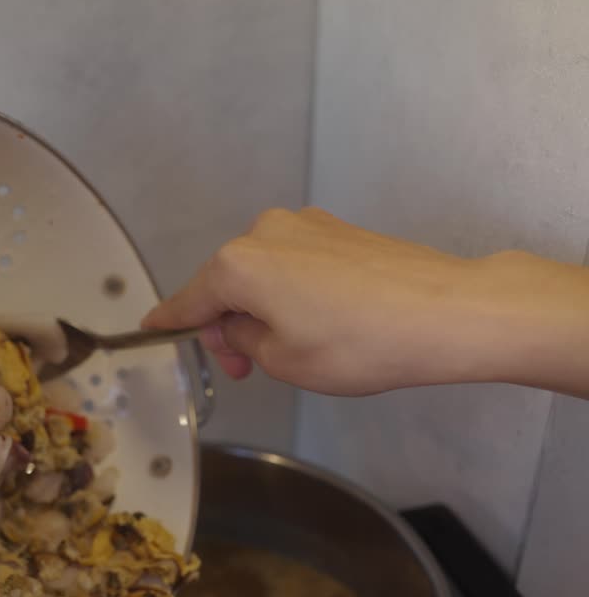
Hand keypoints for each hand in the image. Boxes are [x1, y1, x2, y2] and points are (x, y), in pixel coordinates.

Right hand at [144, 208, 506, 394]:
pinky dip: (295, 293)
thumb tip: (240, 326)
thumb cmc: (362, 342)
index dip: (170, 323)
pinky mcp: (339, 230)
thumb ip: (243, 341)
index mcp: (238, 264)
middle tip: (249, 371)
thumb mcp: (282, 361)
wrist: (444, 313)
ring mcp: (307, 225)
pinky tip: (324, 326)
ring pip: (264, 273)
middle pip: (226, 283)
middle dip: (230, 326)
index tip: (151, 330)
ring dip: (265, 310)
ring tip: (299, 351)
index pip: (189, 300)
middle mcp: (265, 232)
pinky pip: (297, 264)